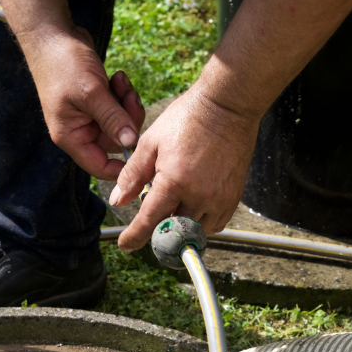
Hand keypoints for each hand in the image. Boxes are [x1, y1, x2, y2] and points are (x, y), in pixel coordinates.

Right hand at [25, 28, 144, 179]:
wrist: (52, 33)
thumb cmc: (63, 63)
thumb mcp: (91, 92)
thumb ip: (112, 119)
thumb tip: (131, 143)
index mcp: (71, 136)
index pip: (99, 167)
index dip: (121, 168)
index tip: (141, 155)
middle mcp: (80, 130)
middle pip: (116, 142)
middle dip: (128, 121)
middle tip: (130, 97)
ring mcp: (89, 116)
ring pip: (121, 124)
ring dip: (127, 104)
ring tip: (121, 81)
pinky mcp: (98, 102)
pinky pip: (119, 108)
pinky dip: (123, 94)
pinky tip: (118, 77)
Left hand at [109, 86, 260, 250]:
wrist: (227, 106)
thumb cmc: (187, 119)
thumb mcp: (150, 142)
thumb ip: (132, 175)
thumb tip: (118, 200)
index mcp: (174, 181)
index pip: (149, 221)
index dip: (134, 237)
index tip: (125, 245)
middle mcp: (199, 195)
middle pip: (174, 231)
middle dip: (160, 230)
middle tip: (152, 220)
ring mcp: (219, 198)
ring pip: (196, 231)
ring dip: (182, 227)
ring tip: (174, 208)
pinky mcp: (233, 197)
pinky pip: (216, 224)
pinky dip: (201, 223)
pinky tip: (193, 208)